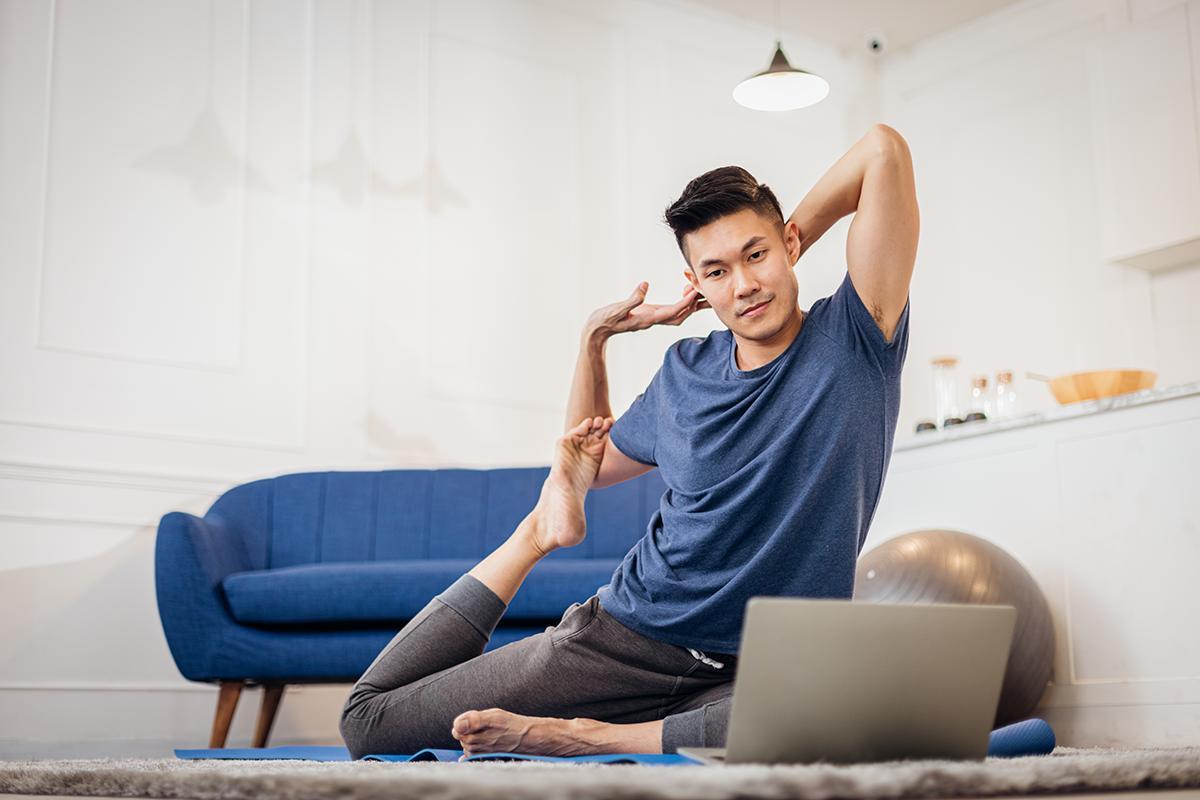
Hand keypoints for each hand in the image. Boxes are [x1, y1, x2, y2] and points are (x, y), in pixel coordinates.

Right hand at [583, 282, 709, 342]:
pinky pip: (670, 311)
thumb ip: (632, 298)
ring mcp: (651, 318)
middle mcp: (652, 320)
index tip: (695, 291)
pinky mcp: (649, 314)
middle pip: (680, 316)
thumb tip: (645, 285)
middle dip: (693, 305)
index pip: (672, 312)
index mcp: (647, 319)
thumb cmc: (605, 320)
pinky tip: (683, 294)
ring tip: (697, 291)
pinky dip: (680, 303)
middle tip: (702, 290)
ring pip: (677, 315)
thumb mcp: (617, 309)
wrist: (598, 330)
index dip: (685, 302)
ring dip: (689, 305)